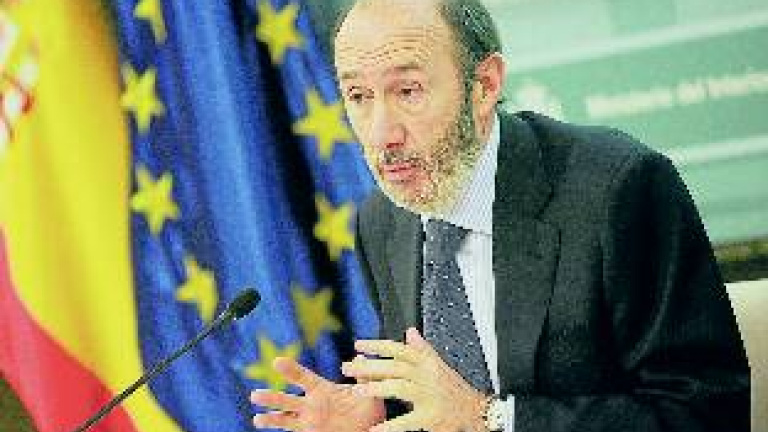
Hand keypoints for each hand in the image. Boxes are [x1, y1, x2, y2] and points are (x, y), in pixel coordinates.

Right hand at [250, 357, 385, 431]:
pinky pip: (292, 431)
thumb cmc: (371, 411)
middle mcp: (312, 404)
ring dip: (270, 418)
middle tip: (254, 396)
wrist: (370, 430)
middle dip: (271, 398)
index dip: (290, 369)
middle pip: (287, 399)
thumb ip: (364, 376)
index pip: (302, 377)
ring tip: (256, 420)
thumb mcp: (369, 392)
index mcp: (323, 389)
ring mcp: (309, 420)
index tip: (277, 362)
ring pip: (284, 418)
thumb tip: (360, 357)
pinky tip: (268, 427)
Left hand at [342, 327, 488, 431]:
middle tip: (347, 368)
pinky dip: (390, 426)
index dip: (378, 346)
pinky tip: (375, 429)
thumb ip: (422, 349)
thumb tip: (410, 331)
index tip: (358, 345)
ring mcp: (429, 395)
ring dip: (377, 388)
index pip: (399, 349)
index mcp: (427, 362)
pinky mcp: (431, 416)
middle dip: (369, 366)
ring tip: (357, 392)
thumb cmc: (455, 389)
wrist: (477, 410)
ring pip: (399, 387)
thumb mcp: (439, 365)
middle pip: (394, 366)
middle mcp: (428, 375)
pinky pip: (407, 421)